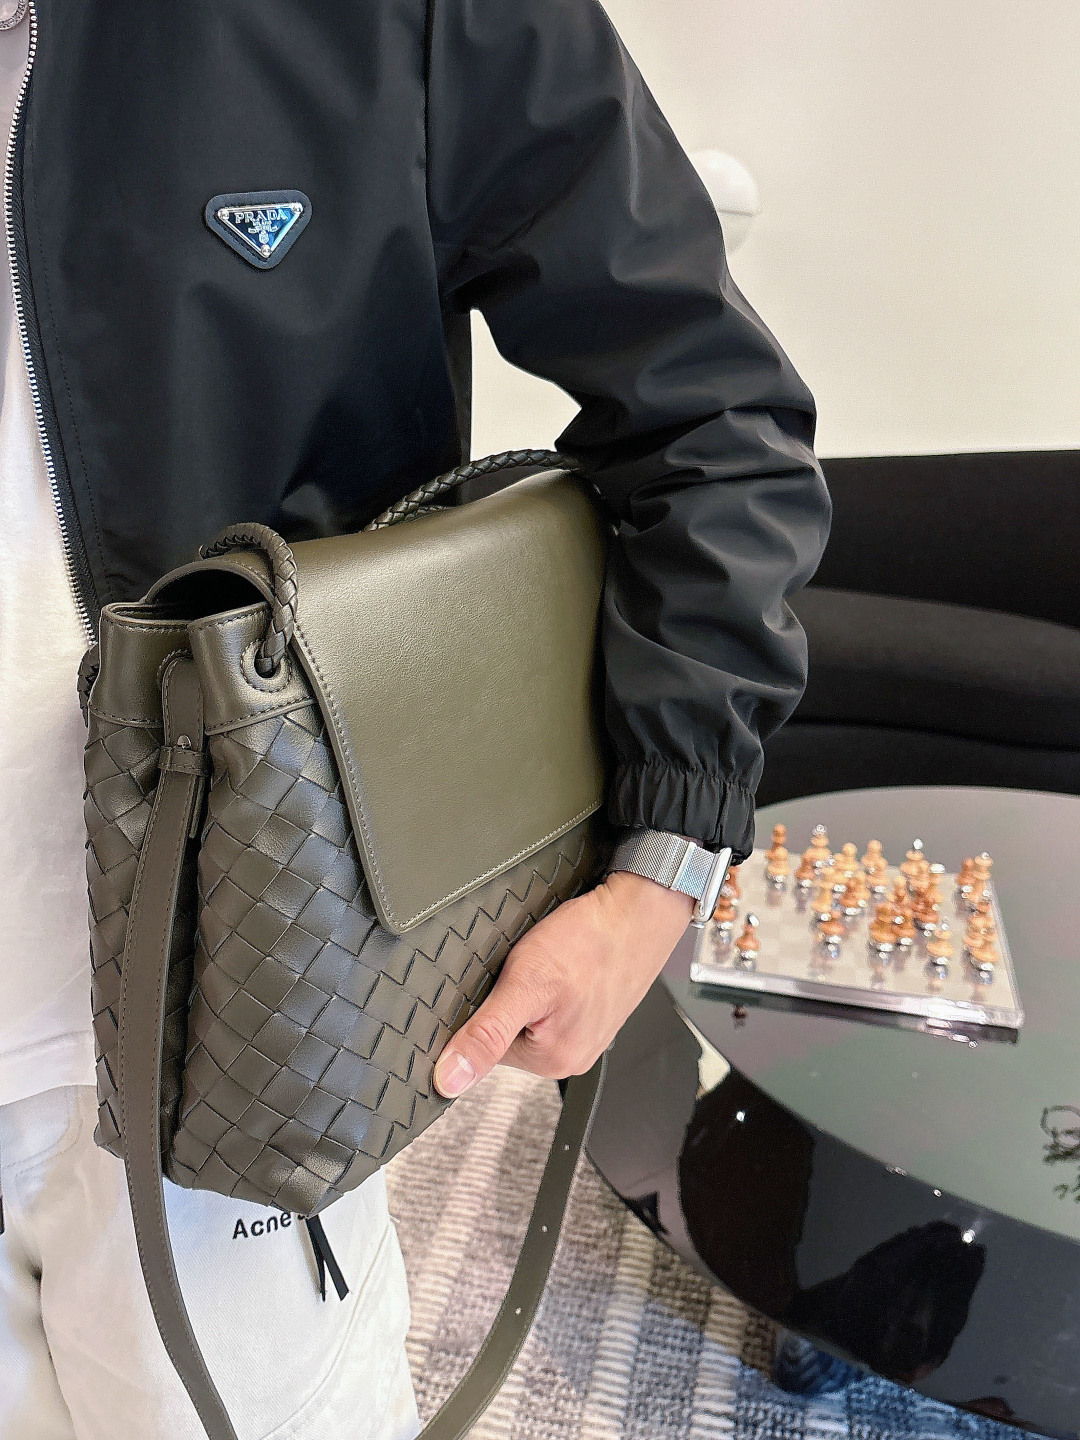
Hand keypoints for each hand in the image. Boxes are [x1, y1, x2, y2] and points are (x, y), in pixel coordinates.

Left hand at [432, 870, 692, 1097]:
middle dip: (507, 993)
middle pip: (509, 1028)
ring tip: (551, 960)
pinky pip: (556, 999)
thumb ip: (486, 1034)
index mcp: (551, 1060)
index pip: (485, 1043)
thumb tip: (450, 1079)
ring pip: (532, 1011)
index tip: (500, 979)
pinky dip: (553, 977)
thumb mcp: (525, 983)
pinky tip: (564, 960)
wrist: (640, 906)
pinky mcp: (595, 1007)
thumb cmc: (594, 939)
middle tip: (528, 965)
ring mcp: (587, 1030)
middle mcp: (572, 1054)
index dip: (482, 1004)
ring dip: (530, 984)